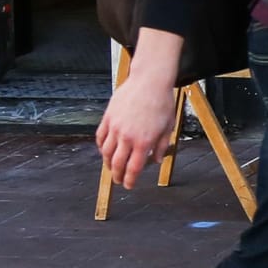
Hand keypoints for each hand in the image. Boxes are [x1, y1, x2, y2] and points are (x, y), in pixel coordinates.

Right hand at [96, 30, 185, 190]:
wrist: (149, 82)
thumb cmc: (162, 103)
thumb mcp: (168, 126)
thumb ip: (161, 146)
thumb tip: (156, 160)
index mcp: (144, 142)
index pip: (134, 168)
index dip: (130, 180)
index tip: (128, 185)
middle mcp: (127, 137)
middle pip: (117, 163)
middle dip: (116, 175)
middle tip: (118, 181)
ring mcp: (115, 127)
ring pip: (105, 152)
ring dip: (107, 163)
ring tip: (111, 167)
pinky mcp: (107, 118)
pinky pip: (100, 137)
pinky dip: (101, 147)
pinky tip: (104, 150)